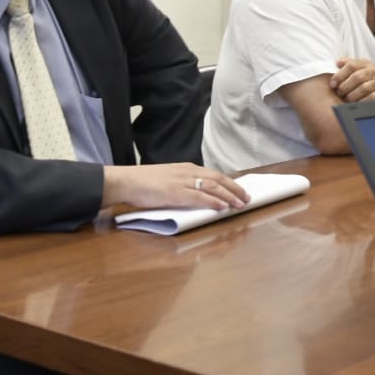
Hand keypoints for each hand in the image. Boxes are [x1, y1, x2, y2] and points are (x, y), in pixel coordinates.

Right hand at [102, 163, 249, 211]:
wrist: (127, 181)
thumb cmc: (144, 182)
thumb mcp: (168, 177)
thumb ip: (182, 183)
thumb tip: (195, 193)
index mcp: (186, 168)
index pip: (214, 174)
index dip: (229, 182)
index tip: (240, 190)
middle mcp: (188, 172)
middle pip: (218, 179)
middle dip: (235, 189)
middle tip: (247, 198)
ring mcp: (182, 182)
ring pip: (213, 187)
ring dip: (229, 196)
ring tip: (240, 204)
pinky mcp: (176, 193)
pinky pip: (199, 197)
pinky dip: (213, 202)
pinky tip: (222, 207)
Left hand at [330, 57, 374, 102]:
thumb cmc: (368, 77)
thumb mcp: (360, 67)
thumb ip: (348, 63)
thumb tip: (337, 62)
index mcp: (365, 64)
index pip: (351, 65)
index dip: (340, 75)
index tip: (332, 84)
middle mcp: (373, 72)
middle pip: (356, 77)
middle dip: (345, 86)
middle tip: (339, 93)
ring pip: (363, 88)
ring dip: (352, 95)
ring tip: (346, 99)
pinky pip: (371, 98)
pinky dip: (362, 101)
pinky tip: (356, 103)